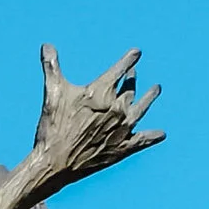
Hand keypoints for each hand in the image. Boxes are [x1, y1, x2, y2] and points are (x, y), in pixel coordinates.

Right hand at [32, 44, 163, 189]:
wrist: (56, 163)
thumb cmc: (53, 127)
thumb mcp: (52, 93)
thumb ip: (51, 67)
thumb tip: (47, 45)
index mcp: (101, 92)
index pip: (120, 69)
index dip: (129, 59)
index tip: (137, 53)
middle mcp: (117, 109)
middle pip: (130, 89)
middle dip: (132, 78)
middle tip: (134, 72)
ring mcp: (122, 129)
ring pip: (141, 109)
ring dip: (149, 98)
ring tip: (156, 89)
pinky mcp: (123, 148)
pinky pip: (143, 140)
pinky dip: (152, 136)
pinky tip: (161, 133)